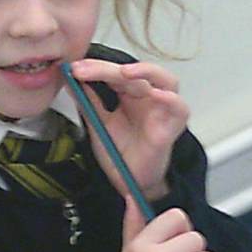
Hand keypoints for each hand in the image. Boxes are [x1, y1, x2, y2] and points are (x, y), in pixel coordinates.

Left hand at [67, 57, 187, 205]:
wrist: (128, 184)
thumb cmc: (119, 155)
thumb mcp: (98, 124)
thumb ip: (88, 102)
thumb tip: (71, 79)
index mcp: (131, 96)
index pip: (116, 72)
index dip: (96, 68)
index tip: (73, 69)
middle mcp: (148, 99)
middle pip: (135, 73)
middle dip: (108, 69)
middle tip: (84, 70)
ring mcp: (162, 112)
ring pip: (166, 81)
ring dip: (147, 72)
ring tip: (124, 72)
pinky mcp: (171, 129)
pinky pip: (180, 109)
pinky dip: (171, 100)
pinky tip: (156, 94)